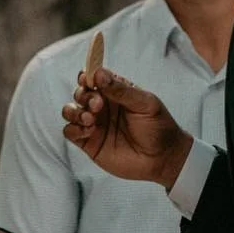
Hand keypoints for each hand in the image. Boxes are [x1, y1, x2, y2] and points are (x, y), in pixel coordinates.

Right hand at [62, 68, 192, 188]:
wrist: (163, 158)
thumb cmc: (159, 127)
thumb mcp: (145, 103)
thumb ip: (122, 90)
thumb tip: (99, 74)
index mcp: (115, 92)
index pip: (93, 77)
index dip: (87, 75)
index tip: (89, 79)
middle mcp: (102, 106)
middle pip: (80, 93)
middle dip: (84, 95)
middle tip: (98, 104)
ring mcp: (94, 124)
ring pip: (70, 111)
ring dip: (74, 112)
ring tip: (90, 120)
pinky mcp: (89, 143)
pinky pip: (69, 132)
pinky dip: (73, 129)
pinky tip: (89, 131)